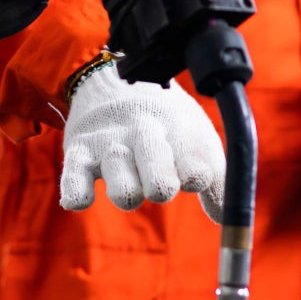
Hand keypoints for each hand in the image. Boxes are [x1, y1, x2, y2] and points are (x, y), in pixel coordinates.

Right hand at [59, 64, 224, 219]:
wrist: (113, 78)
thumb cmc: (164, 123)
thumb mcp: (194, 139)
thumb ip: (216, 181)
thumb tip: (226, 220)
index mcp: (178, 134)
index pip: (194, 166)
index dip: (197, 176)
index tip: (196, 178)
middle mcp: (144, 136)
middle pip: (158, 178)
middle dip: (161, 187)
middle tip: (161, 187)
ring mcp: (110, 145)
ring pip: (120, 182)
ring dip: (126, 194)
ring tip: (130, 191)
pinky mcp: (78, 152)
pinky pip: (73, 178)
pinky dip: (76, 193)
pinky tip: (82, 199)